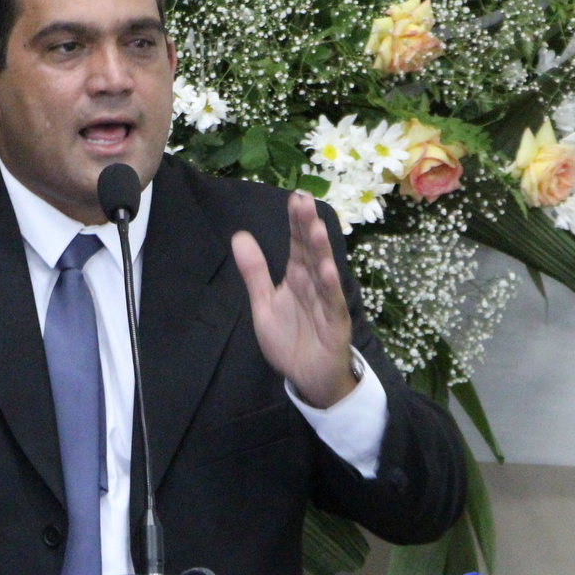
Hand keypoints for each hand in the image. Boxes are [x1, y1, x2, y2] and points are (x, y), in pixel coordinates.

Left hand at [231, 191, 356, 409]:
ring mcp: (327, 301)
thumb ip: (254, 272)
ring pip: (323, 272)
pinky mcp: (335, 323)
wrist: (308, 377)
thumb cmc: (290, 339)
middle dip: (307, 226)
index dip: (295, 222)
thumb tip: (239, 236)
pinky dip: (330, 287)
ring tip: (316, 227)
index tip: (295, 197)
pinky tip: (328, 270)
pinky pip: (332, 303)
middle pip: (311, 251)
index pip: (297, 244)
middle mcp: (314, 284)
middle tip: (304, 200)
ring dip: (321, 251)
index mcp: (297, 277)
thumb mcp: (264, 304)